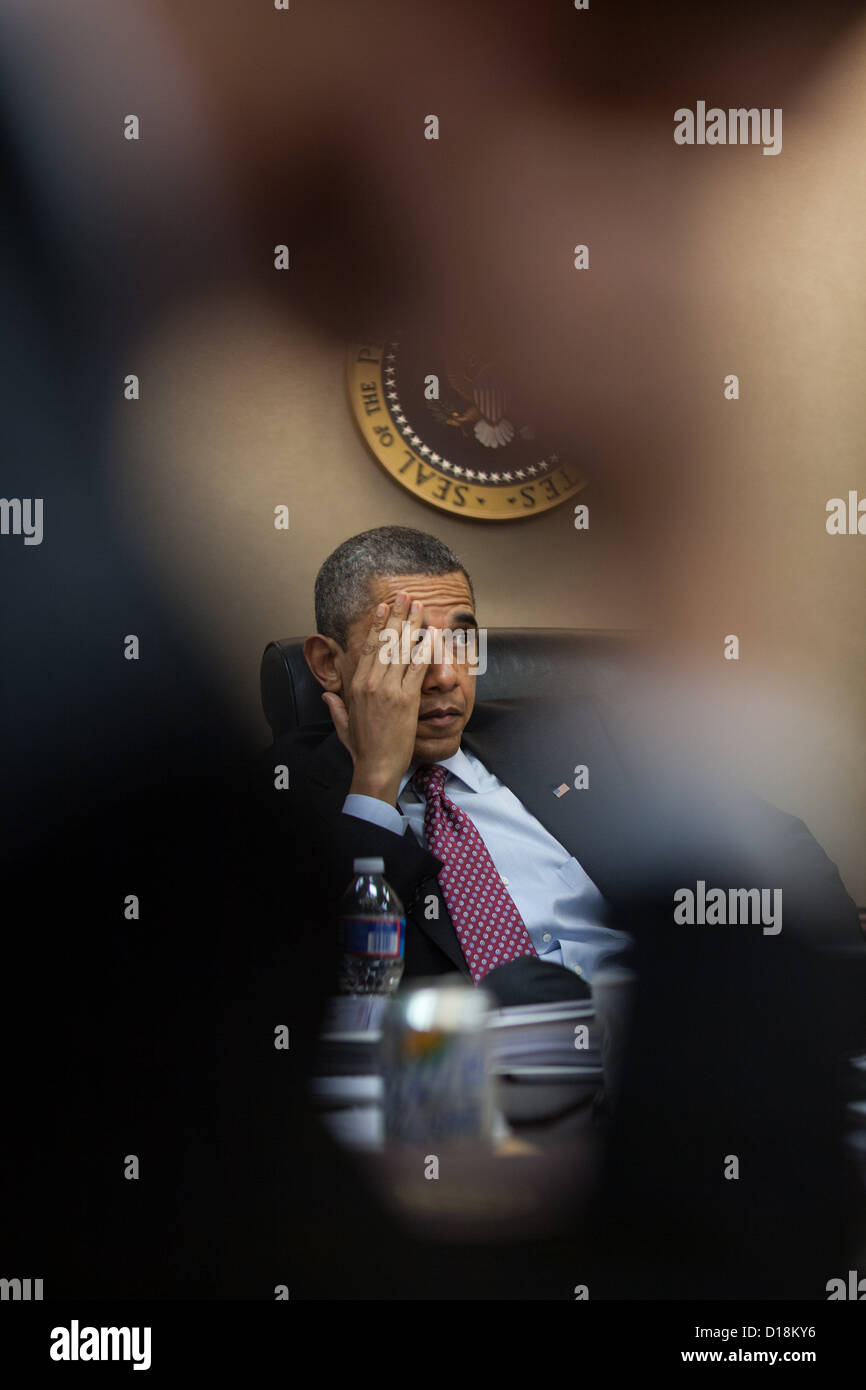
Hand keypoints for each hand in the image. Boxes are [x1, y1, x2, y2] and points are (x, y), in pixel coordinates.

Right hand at [321, 592, 430, 805]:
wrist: (376, 767)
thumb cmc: (361, 749)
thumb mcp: (342, 725)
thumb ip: (335, 706)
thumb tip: (326, 695)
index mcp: (356, 686)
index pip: (369, 648)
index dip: (378, 625)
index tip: (384, 608)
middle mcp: (371, 683)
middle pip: (386, 642)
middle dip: (398, 616)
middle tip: (406, 596)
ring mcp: (389, 690)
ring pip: (402, 650)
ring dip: (413, 625)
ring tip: (421, 606)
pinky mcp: (406, 699)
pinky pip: (418, 668)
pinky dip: (426, 649)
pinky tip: (433, 633)